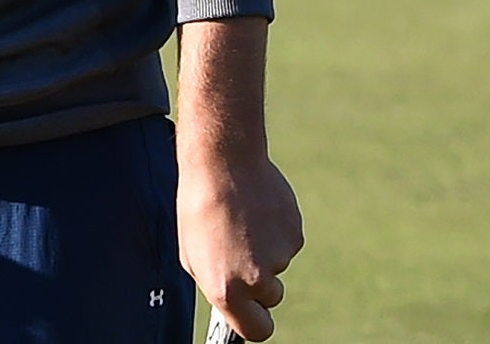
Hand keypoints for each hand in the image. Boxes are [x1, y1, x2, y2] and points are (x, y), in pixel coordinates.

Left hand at [177, 150, 301, 341]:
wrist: (223, 163)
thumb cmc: (199, 207)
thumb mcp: (193, 255)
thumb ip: (217, 285)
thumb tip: (232, 303)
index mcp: (227, 289)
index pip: (256, 331)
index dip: (256, 322)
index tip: (253, 312)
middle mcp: (257, 279)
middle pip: (271, 297)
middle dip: (261, 282)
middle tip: (240, 250)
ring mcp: (280, 257)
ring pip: (278, 264)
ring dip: (264, 248)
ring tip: (240, 220)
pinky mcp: (296, 234)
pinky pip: (286, 241)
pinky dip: (274, 229)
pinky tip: (256, 209)